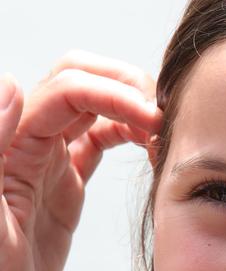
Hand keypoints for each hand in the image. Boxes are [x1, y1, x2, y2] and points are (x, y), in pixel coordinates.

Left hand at [0, 51, 161, 270]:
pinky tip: (152, 151)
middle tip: (164, 117)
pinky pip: (98, 143)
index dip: (112, 94)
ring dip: (130, 106)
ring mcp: (47, 165)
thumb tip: (12, 83)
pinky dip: (128, 134)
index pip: (66, 91)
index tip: (152, 121)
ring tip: (165, 133)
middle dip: (124, 86)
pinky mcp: (63, 188)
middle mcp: (27, 146)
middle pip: (80, 82)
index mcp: (10, 146)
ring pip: (93, 107)